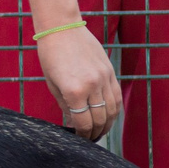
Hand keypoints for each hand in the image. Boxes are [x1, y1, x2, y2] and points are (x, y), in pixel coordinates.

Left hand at [34, 22, 119, 141]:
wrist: (62, 28)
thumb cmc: (51, 55)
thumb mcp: (52, 84)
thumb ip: (65, 105)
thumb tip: (75, 122)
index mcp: (74, 91)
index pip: (83, 122)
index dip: (82, 135)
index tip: (80, 139)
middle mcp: (92, 86)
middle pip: (100, 119)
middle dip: (95, 133)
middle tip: (91, 139)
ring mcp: (104, 78)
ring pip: (112, 110)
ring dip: (108, 124)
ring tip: (101, 130)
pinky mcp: (110, 71)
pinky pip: (117, 96)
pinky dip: (115, 109)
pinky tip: (109, 116)